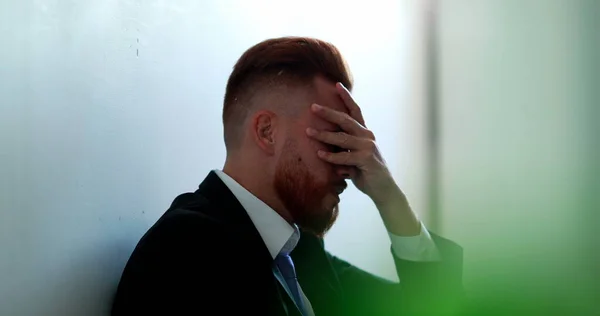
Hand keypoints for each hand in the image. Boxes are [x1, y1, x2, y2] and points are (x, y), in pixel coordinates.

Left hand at [306, 82, 420, 235]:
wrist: (383, 189)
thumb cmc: (365, 173)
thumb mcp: (352, 157)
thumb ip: (341, 149)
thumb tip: (322, 145)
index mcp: (364, 133)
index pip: (355, 111)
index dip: (346, 98)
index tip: (336, 84)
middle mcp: (367, 136)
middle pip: (346, 120)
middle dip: (329, 112)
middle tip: (313, 106)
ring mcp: (368, 147)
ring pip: (342, 138)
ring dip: (324, 135)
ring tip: (308, 132)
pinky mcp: (367, 159)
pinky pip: (345, 156)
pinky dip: (331, 156)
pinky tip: (319, 154)